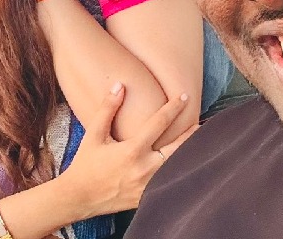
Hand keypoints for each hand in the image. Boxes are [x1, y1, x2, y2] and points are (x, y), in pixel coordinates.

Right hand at [59, 84, 197, 216]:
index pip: (159, 123)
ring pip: (177, 167)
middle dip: (191, 133)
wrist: (79, 197)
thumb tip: (119, 85)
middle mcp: (144, 168)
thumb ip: (107, 109)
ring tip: (201, 141)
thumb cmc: (85, 163)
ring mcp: (148, 185)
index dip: (173, 108)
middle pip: (178, 147)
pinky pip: (169, 182)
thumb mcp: (94, 134)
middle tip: (202, 121)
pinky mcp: (147, 197)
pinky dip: (179, 172)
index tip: (184, 96)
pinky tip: (186, 164)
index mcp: (132, 150)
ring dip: (188, 153)